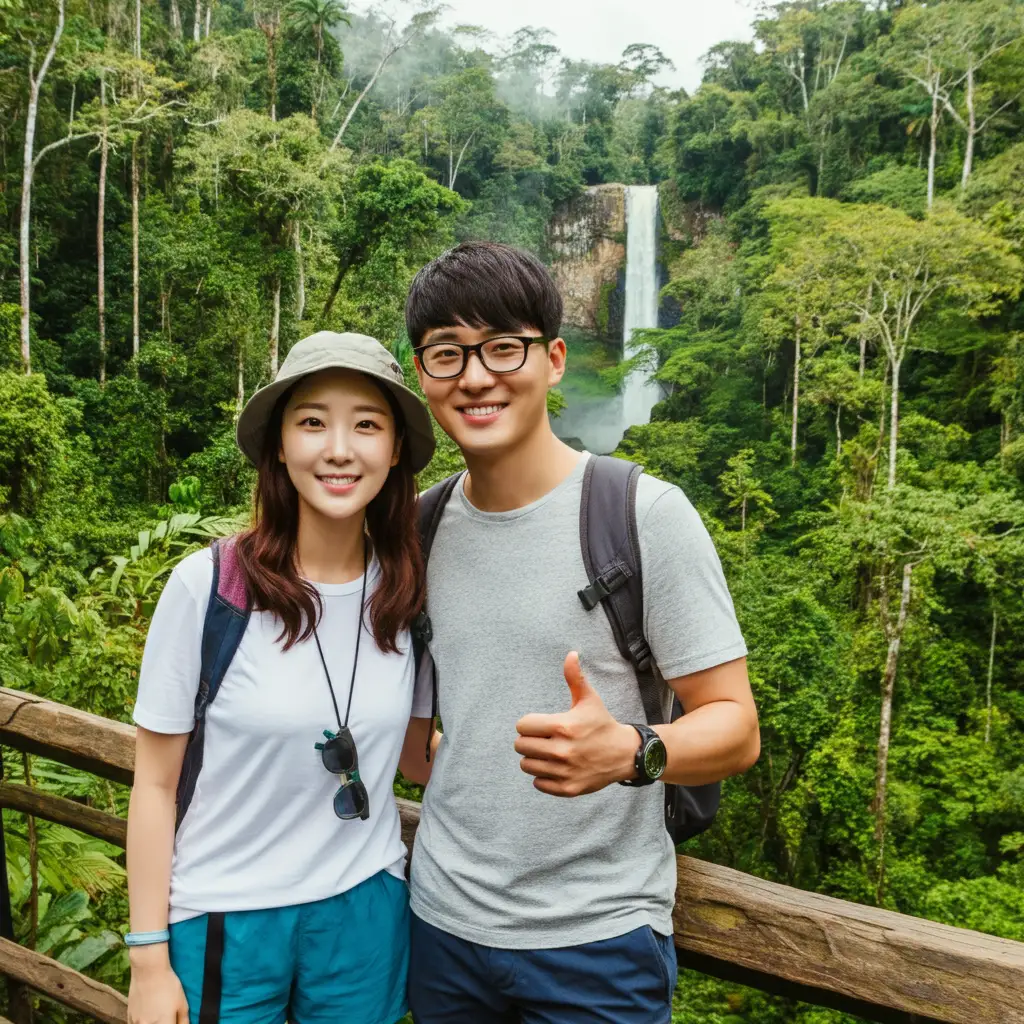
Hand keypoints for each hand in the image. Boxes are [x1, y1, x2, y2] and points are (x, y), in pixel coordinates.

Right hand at [128, 952, 188, 1023]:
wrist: (149, 971)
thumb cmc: (168, 985)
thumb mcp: (182, 1002)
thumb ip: (183, 1020)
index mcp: (164, 1023)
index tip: (174, 1021)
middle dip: (164, 1023)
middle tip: (167, 1017)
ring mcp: (137, 1023)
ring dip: (153, 1023)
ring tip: (158, 1015)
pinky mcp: (129, 1018)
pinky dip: (143, 1023)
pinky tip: (148, 1016)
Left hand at [514, 652, 638, 796]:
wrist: (625, 754)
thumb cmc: (602, 724)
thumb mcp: (589, 699)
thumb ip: (575, 677)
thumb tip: (571, 654)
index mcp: (562, 726)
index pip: (522, 726)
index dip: (529, 723)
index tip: (541, 725)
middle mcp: (562, 750)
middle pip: (521, 746)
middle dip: (529, 740)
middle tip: (544, 738)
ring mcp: (564, 771)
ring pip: (527, 765)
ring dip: (534, 759)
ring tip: (549, 752)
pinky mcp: (568, 788)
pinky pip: (538, 783)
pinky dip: (543, 776)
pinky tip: (556, 767)